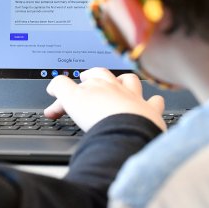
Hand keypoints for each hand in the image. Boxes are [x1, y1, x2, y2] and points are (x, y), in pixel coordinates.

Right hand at [43, 68, 165, 131]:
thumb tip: (53, 85)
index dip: (62, 89)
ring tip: (117, 84)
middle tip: (85, 79)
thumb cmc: (100, 116)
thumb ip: (60, 87)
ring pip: (130, 82)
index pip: (75, 83)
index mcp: (97, 84)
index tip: (54, 95)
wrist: (126, 131)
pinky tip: (152, 102)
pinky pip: (155, 102)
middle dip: (93, 76)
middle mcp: (116, 88)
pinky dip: (153, 101)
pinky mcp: (150, 113)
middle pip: (103, 76)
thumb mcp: (70, 99)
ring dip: (123, 82)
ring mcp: (135, 99)